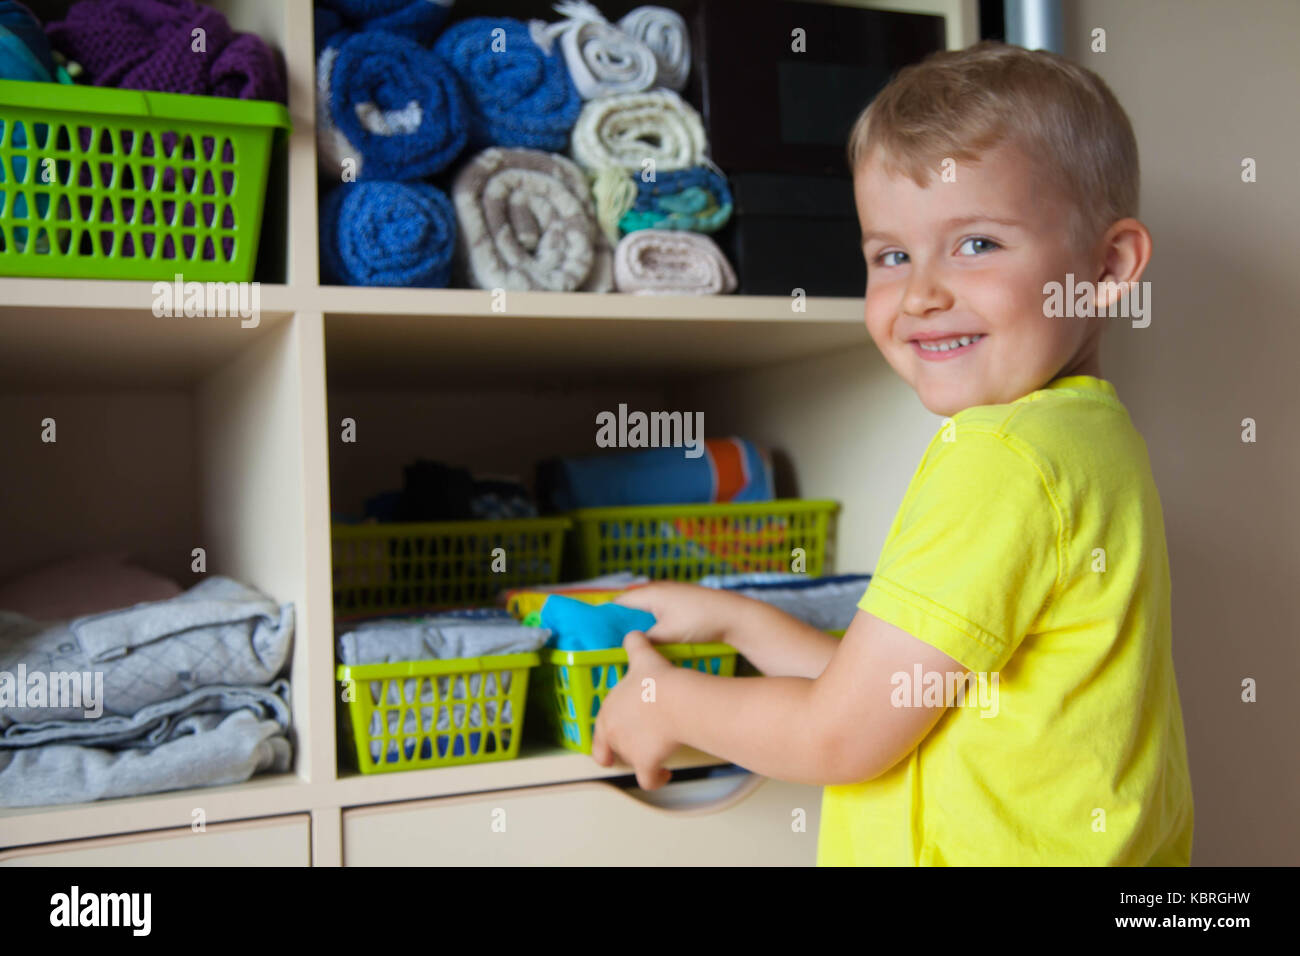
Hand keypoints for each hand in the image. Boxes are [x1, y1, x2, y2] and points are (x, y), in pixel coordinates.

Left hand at [591, 630, 678, 789]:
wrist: (673, 700)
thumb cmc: (655, 680)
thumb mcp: (642, 657)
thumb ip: (634, 645)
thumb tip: (633, 633)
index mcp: (607, 713)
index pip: (598, 732)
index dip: (603, 740)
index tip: (610, 743)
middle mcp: (613, 735)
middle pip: (615, 748)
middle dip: (626, 747)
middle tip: (641, 743)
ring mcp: (629, 751)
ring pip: (632, 762)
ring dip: (642, 760)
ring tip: (657, 754)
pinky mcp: (647, 764)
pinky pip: (649, 780)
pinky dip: (656, 779)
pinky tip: (665, 775)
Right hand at [614, 581, 745, 644]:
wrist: (734, 615)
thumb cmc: (700, 621)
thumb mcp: (668, 634)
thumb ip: (646, 639)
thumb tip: (631, 645)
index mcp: (650, 593)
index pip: (618, 602)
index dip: (606, 617)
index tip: (596, 634)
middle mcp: (657, 589)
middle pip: (630, 606)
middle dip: (620, 622)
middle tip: (608, 644)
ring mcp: (670, 595)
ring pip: (644, 610)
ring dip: (636, 624)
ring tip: (627, 643)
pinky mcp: (679, 602)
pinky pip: (656, 612)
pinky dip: (650, 623)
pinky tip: (650, 639)